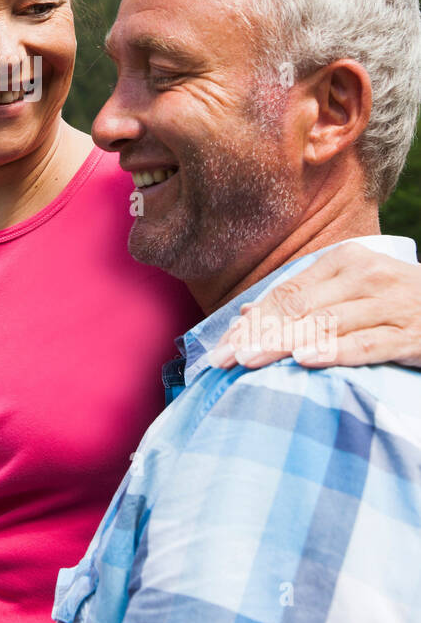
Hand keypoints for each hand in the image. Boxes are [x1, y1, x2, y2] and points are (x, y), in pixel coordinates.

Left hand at [210, 241, 420, 369]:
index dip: (250, 321)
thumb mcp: (349, 290)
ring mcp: (388, 304)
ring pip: (326, 324)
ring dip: (283, 344)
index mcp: (343, 261)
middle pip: (298, 307)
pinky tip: (305, 360)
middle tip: (224, 361)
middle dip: (257, 336)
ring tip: (250, 362)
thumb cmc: (394, 302)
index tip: (221, 348)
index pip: (285, 292)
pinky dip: (334, 352)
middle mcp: (364, 276)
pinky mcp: (409, 334)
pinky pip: (366, 344)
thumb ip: (302, 299)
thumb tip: (244, 315)